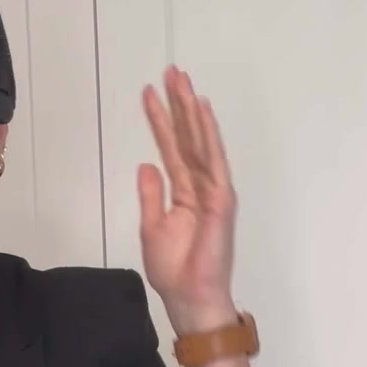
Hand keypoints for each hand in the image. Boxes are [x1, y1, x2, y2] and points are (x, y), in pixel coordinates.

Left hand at [137, 66, 237, 333]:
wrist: (190, 296)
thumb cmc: (173, 269)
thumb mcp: (152, 227)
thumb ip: (151, 195)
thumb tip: (146, 164)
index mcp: (183, 191)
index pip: (170, 147)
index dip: (160, 120)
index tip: (148, 92)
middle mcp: (199, 184)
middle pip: (187, 136)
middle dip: (178, 103)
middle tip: (169, 70)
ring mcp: (212, 189)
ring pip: (200, 141)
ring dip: (191, 110)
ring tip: (181, 81)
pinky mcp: (220, 199)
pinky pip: (213, 160)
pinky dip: (208, 135)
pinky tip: (201, 110)